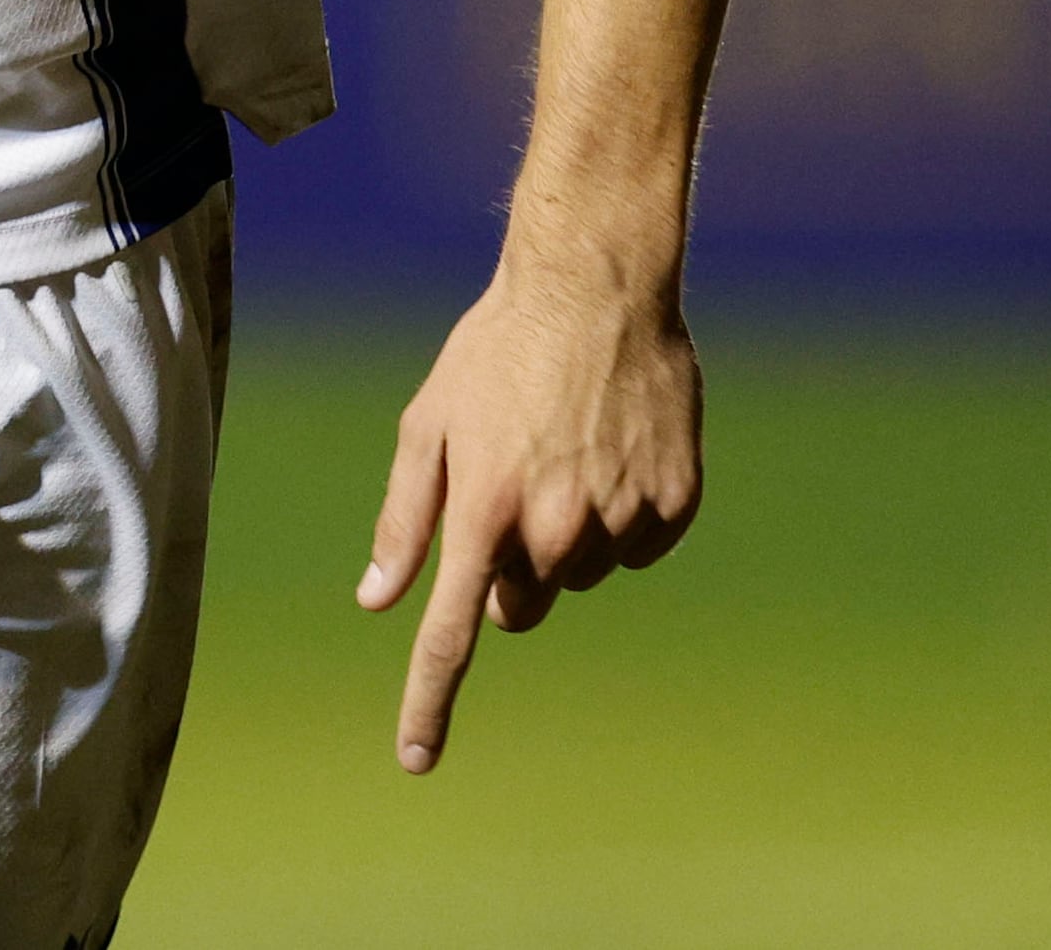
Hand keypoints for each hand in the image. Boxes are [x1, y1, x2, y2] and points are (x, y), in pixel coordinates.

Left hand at [354, 270, 703, 773]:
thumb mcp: (428, 425)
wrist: (595, 288)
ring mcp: (621, 522)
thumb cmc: (494, 353)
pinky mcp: (674, 509)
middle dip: (506, 569)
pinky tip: (611, 453)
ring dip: (565, 536)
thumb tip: (376, 599)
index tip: (415, 761)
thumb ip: (404, 521)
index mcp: (483, 514)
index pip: (452, 635)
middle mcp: (554, 531)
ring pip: (579, 576)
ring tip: (562, 451)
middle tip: (508, 487)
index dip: (428, 703)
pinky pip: (636, 549)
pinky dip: (622, 518)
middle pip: (520, 606)